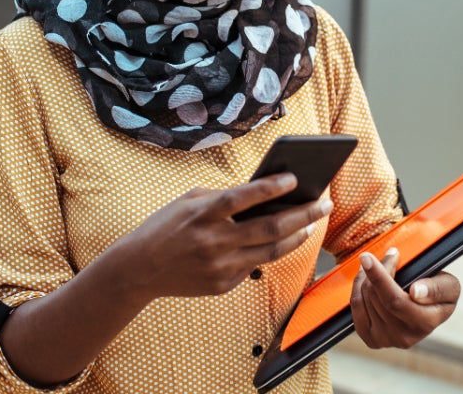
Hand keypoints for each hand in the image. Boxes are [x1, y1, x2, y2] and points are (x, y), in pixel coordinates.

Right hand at [119, 173, 332, 299]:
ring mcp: (220, 266)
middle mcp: (214, 241)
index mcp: (204, 213)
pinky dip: (270, 252)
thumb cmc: (166, 226)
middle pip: (271, 227)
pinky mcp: (222, 285)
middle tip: (324, 203)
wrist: (138, 268)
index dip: (272, 187)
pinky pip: (254, 267)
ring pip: (272, 252)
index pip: (245, 197)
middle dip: (304, 214)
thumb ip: (223, 197)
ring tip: (312, 223)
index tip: (295, 178)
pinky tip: (283, 240)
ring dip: (297, 236)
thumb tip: (263, 194)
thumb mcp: (189, 201)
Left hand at [349, 247, 459, 348]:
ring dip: (366, 276)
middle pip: (376, 296)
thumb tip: (416, 292)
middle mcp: (403, 337)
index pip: (395, 300)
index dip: (379, 278)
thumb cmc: (438, 294)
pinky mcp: (370, 338)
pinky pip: (355, 307)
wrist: (427, 313)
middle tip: (387, 255)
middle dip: (376, 270)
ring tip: (377, 265)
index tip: (367, 257)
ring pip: (363, 299)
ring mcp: (385, 340)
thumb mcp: (449, 286)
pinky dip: (358, 288)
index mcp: (424, 324)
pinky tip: (366, 278)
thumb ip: (437, 288)